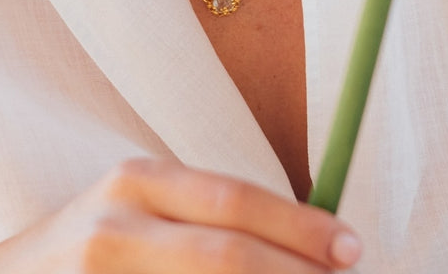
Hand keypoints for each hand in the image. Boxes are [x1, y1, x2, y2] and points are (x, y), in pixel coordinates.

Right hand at [0, 158, 361, 272]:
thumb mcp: (146, 207)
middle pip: (225, 254)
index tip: (350, 247)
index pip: (236, 200)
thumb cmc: (97, 241)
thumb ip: (208, 216)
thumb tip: (302, 241)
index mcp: (141, 182)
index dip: (300, 226)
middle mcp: (116, 226)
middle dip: (294, 272)